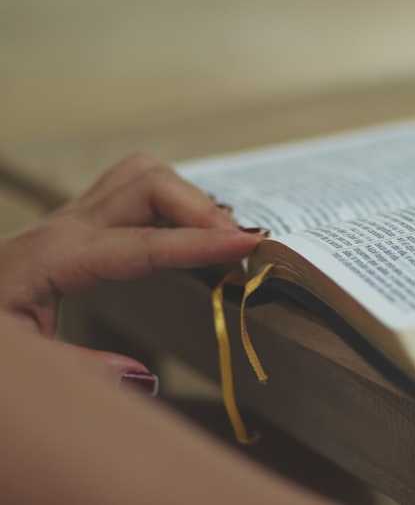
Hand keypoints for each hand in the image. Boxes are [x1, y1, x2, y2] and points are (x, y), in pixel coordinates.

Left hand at [0, 152, 265, 384]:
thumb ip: (82, 371)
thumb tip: (147, 376)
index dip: (203, 242)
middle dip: (201, 207)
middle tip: (239, 246)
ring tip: (217, 237)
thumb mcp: (21, 363)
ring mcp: (70, 220)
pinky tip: (187, 233)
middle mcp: (65, 227)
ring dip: (187, 196)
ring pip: (143, 175)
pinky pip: (134, 191)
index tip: (252, 243)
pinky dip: (171, 202)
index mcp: (54, 258)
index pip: (144, 243)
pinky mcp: (76, 224)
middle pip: (149, 182)